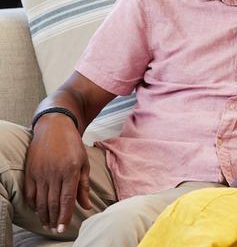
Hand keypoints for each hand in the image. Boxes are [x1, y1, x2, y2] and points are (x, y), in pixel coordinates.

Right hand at [24, 115, 91, 233]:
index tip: (63, 228)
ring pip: (41, 200)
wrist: (54, 127)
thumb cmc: (73, 145)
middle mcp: (54, 173)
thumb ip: (83, 186)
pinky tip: (38, 210)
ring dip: (43, 214)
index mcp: (71, 171)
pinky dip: (33, 204)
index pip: (66, 199)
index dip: (64, 216)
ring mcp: (40, 172)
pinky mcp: (30, 171)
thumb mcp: (84, 163)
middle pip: (52, 202)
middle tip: (56, 230)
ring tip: (47, 224)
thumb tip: (85, 206)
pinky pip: (30, 192)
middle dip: (54, 219)